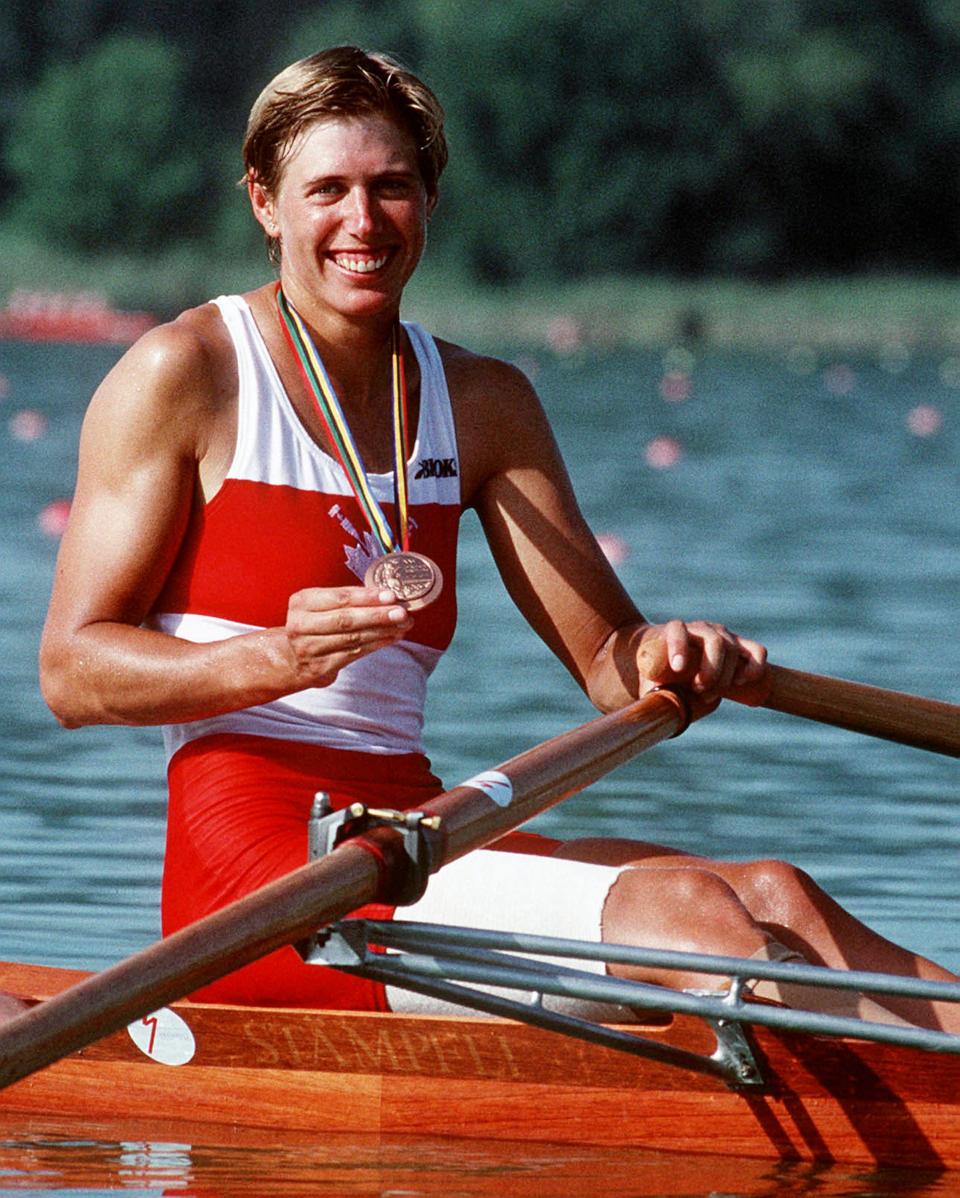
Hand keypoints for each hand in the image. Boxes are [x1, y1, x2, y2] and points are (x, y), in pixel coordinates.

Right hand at [284, 585, 413, 687]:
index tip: (390, 595)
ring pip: (352, 638)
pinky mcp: (320, 667)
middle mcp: (301, 625)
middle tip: (401, 612)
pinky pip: (354, 654)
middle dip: (377, 615)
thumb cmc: (315, 624)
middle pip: (345, 619)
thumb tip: (387, 596)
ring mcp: (309, 648)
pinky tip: (391, 637)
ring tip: (403, 624)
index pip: (339, 598)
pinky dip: (376, 644)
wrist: (293, 657)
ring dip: (382, 631)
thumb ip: (348, 599)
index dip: (366, 597)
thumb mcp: (321, 605)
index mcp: (302, 602)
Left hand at [637, 619, 766, 707]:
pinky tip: (741, 682)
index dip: (679, 647)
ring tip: (711, 695)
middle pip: (715, 642)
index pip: (678, 631)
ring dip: (725, 676)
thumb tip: (649, 722)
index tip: (678, 669)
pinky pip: (757, 651)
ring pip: (733, 648)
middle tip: (699, 691)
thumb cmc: (655, 671)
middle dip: (711, 671)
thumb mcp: (646, 681)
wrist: (670, 657)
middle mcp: (700, 628)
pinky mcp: (739, 645)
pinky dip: (755, 666)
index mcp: (673, 630)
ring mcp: (722, 635)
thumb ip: (646, 698)